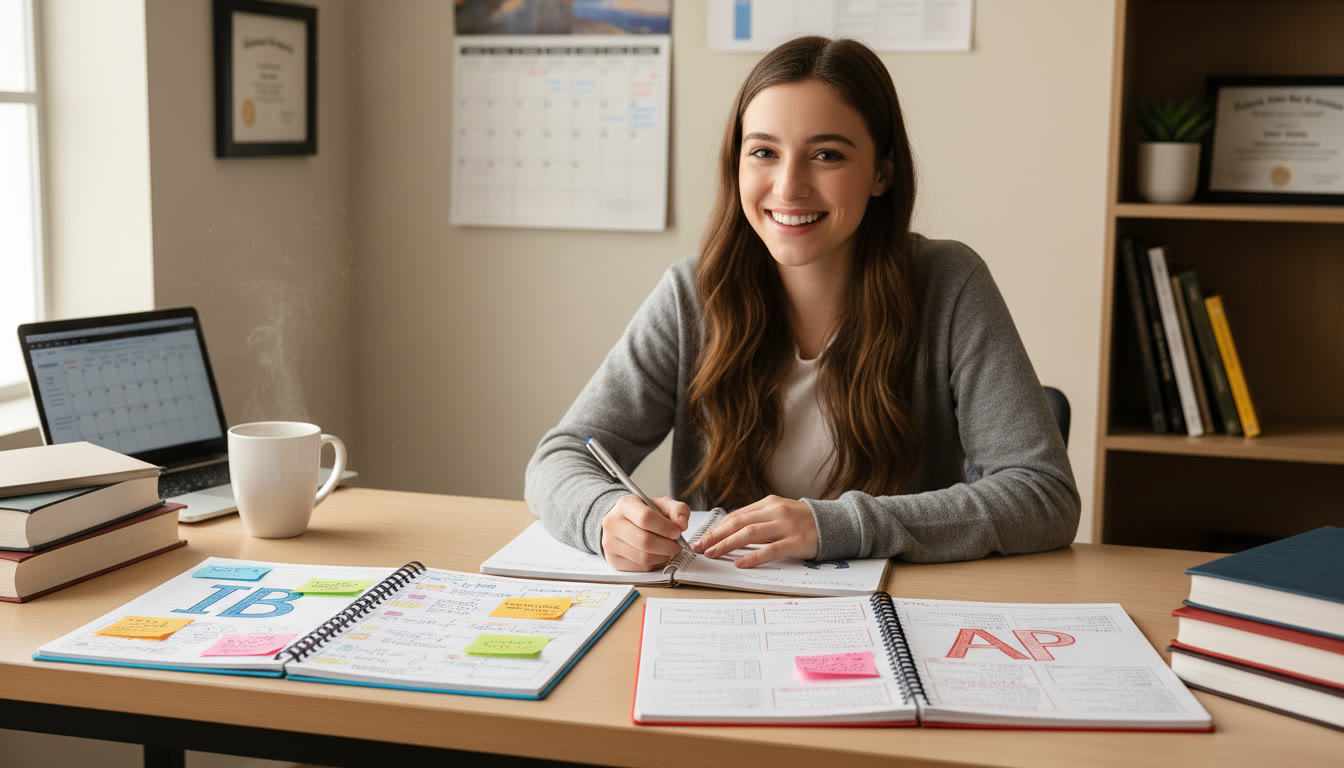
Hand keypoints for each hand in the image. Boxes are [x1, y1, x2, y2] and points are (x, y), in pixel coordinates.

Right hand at [601, 494, 690, 570]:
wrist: (624, 522)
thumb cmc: (646, 513)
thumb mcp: (663, 504)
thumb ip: (678, 510)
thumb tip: (682, 525)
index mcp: (625, 505)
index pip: (645, 518)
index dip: (665, 528)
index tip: (678, 532)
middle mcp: (613, 523)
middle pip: (645, 541)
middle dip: (667, 546)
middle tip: (677, 545)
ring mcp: (610, 543)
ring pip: (643, 557)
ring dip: (662, 557)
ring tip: (668, 550)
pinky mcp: (613, 560)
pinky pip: (640, 568)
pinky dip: (654, 564)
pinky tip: (658, 556)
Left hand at [692, 495, 818, 567]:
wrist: (835, 524)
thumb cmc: (803, 521)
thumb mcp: (779, 513)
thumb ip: (758, 519)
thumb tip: (730, 531)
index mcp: (769, 503)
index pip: (736, 515)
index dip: (717, 528)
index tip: (702, 538)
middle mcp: (775, 512)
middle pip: (738, 522)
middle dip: (716, 535)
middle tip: (700, 547)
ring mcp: (786, 526)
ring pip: (750, 534)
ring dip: (728, 544)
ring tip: (713, 553)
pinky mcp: (796, 542)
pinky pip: (770, 550)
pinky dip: (753, 557)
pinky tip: (740, 563)